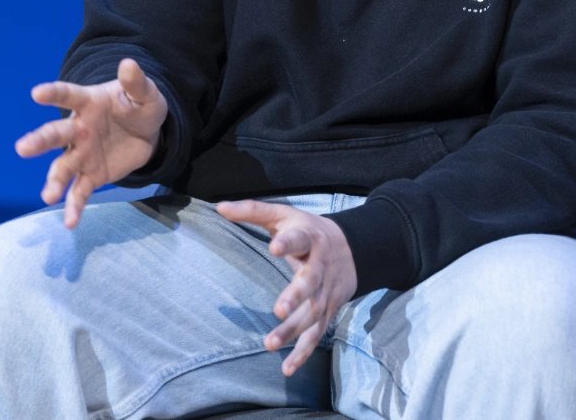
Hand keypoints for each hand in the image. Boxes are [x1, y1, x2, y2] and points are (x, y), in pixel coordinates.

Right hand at [14, 58, 167, 227]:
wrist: (148, 133)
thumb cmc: (139, 106)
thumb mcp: (144, 93)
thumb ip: (135, 83)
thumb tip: (129, 64)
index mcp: (87, 103)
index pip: (68, 95)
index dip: (53, 93)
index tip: (36, 93)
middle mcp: (78, 129)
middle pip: (55, 134)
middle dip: (39, 141)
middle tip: (22, 148)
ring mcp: (82, 154)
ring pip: (63, 167)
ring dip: (54, 181)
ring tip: (47, 197)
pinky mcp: (92, 175)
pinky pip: (80, 191)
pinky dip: (74, 206)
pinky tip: (69, 222)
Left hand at [217, 200, 356, 375]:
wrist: (355, 247)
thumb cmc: (308, 229)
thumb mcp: (283, 215)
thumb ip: (252, 211)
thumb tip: (220, 207)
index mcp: (309, 238)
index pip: (299, 239)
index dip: (288, 243)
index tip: (274, 247)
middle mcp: (321, 266)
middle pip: (311, 282)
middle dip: (296, 296)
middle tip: (278, 309)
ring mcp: (327, 291)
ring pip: (313, 313)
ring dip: (293, 330)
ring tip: (270, 344)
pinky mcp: (328, 310)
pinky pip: (317, 334)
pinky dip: (303, 352)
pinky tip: (287, 367)